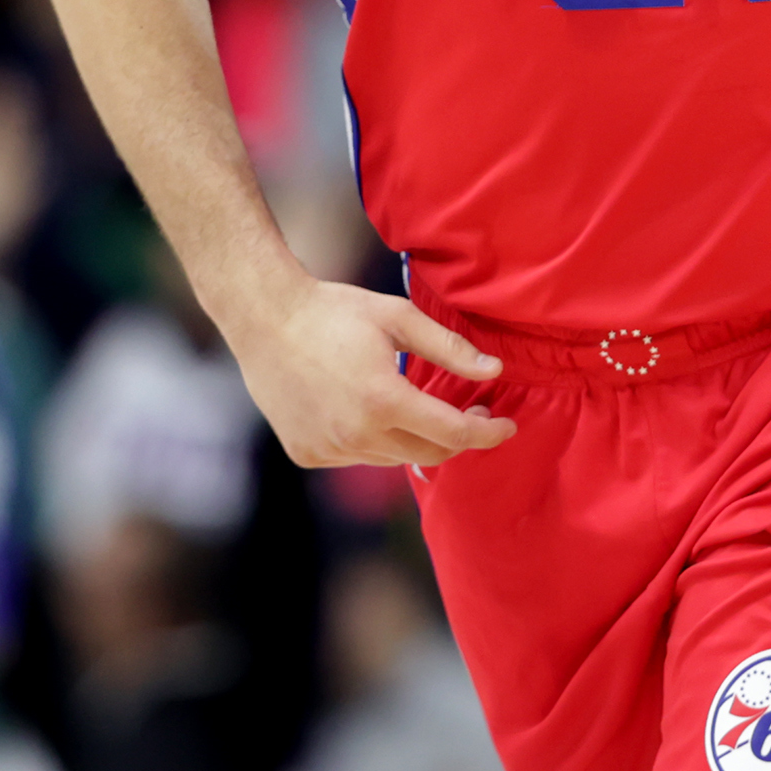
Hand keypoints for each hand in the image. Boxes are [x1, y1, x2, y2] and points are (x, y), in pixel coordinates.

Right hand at [218, 275, 515, 470]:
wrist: (264, 319)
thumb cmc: (334, 312)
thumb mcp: (398, 318)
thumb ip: (450, 349)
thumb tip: (495, 371)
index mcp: (383, 399)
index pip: (454, 433)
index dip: (488, 433)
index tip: (507, 425)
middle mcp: (356, 434)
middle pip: (429, 453)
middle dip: (458, 436)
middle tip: (472, 410)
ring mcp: (329, 449)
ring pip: (394, 458)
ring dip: (413, 436)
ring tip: (410, 401)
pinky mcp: (308, 454)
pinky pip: (358, 457)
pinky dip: (373, 440)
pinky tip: (364, 408)